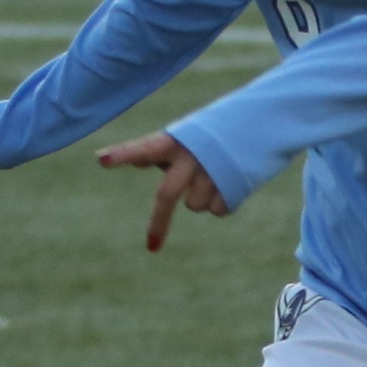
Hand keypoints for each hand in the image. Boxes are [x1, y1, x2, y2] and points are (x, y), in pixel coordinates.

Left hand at [97, 132, 224, 250]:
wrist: (265, 120)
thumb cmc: (217, 129)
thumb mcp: (189, 134)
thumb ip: (163, 149)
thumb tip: (137, 162)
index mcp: (177, 139)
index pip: (146, 147)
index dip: (123, 154)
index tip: (101, 160)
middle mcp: (192, 155)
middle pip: (167, 195)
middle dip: (158, 224)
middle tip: (152, 246)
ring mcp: (213, 172)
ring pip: (195, 205)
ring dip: (203, 197)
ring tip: (220, 172)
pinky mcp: (234, 187)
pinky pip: (218, 210)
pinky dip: (224, 200)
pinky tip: (234, 179)